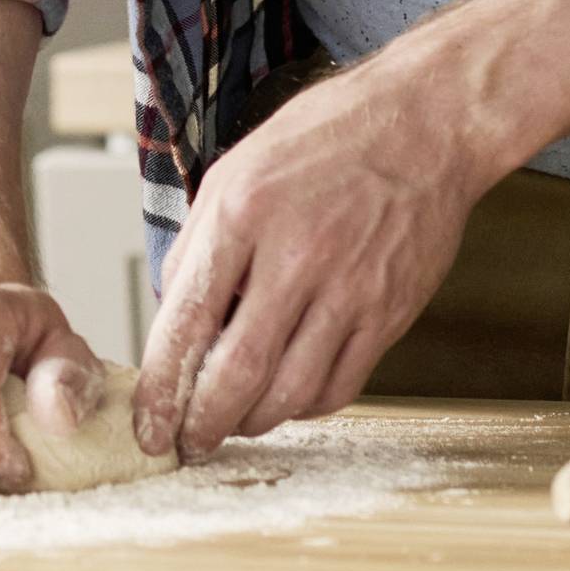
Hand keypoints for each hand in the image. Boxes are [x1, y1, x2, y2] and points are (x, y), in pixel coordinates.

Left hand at [135, 57, 479, 460]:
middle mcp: (294, 257)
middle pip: (237, 372)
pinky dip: (306, 407)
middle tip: (186, 443)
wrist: (422, 126)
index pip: (187, 319)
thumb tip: (173, 311)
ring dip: (253, 422)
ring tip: (232, 424)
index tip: (148, 420)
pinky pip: (340, 385)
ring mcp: (348, 290)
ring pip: (291, 393)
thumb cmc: (324, 139)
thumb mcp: (236, 168)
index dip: (161, 384)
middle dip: (202, 423)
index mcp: (242, 213)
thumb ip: (200, 243)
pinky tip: (287, 399)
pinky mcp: (389, 313)